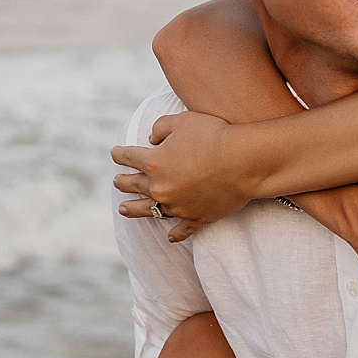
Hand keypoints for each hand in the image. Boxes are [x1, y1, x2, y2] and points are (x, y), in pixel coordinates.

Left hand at [112, 111, 250, 239]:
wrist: (242, 162)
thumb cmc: (213, 135)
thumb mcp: (182, 120)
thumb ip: (161, 127)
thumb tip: (151, 139)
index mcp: (154, 162)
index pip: (128, 157)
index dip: (119, 154)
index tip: (114, 153)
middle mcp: (160, 187)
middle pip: (133, 185)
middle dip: (122, 182)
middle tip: (117, 182)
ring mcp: (177, 205)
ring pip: (149, 210)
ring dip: (133, 209)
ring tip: (123, 209)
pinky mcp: (196, 217)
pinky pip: (182, 230)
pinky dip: (175, 234)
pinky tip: (170, 237)